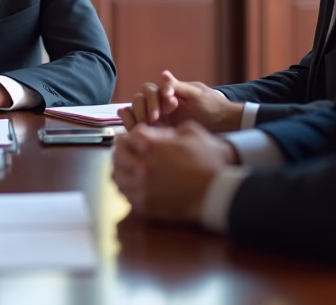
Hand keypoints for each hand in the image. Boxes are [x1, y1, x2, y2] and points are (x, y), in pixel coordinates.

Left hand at [110, 121, 233, 223]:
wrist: (218, 192)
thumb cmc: (209, 160)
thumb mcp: (191, 132)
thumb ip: (167, 131)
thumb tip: (157, 134)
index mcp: (150, 145)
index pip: (127, 137)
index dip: (131, 137)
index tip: (132, 139)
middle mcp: (140, 165)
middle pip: (117, 155)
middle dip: (122, 151)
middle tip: (125, 151)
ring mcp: (141, 187)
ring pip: (117, 176)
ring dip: (120, 169)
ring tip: (125, 168)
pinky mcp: (144, 205)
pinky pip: (125, 194)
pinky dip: (126, 188)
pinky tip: (133, 185)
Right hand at [117, 71, 243, 131]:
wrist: (224, 124)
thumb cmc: (212, 107)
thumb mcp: (196, 95)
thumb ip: (178, 86)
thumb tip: (163, 73)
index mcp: (169, 92)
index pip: (151, 89)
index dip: (157, 95)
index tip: (171, 101)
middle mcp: (161, 102)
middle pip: (140, 98)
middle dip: (146, 106)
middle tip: (155, 118)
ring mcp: (159, 116)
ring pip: (138, 111)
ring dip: (140, 115)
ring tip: (150, 124)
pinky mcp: (159, 130)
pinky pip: (141, 124)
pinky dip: (135, 124)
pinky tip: (138, 128)